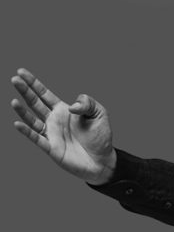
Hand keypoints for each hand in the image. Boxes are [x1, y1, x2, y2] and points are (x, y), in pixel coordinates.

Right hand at [10, 68, 115, 184]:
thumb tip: (70, 106)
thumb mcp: (99, 113)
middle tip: (14, 79)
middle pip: (35, 103)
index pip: (45, 94)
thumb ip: (87, 103)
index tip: (21, 72)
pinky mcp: (51, 148)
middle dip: (25, 91)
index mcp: (64, 110)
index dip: (33, 83)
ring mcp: (51, 134)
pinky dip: (26, 131)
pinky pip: (36, 138)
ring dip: (22, 111)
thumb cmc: (100, 136)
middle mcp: (54, 120)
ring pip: (32, 119)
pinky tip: (17, 123)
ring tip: (13, 101)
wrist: (102, 160)